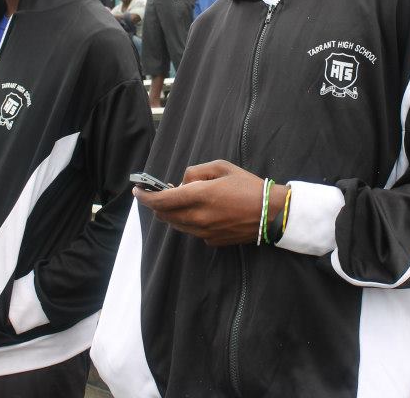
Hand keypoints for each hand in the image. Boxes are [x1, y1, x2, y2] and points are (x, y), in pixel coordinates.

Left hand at [133, 160, 287, 246]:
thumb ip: (195, 173)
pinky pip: (191, 231)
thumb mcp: (221, 167)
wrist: (272, 213)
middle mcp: (198, 218)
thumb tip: (181, 184)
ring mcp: (204, 233)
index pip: (161, 200)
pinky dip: (189, 221)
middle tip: (160, 193)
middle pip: (164, 215)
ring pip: (176, 224)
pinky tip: (202, 212)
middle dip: (157, 205)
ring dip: (172, 213)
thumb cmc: (248, 186)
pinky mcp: (212, 241)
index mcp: (199, 196)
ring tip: (181, 201)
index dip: (145, 196)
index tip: (138, 190)